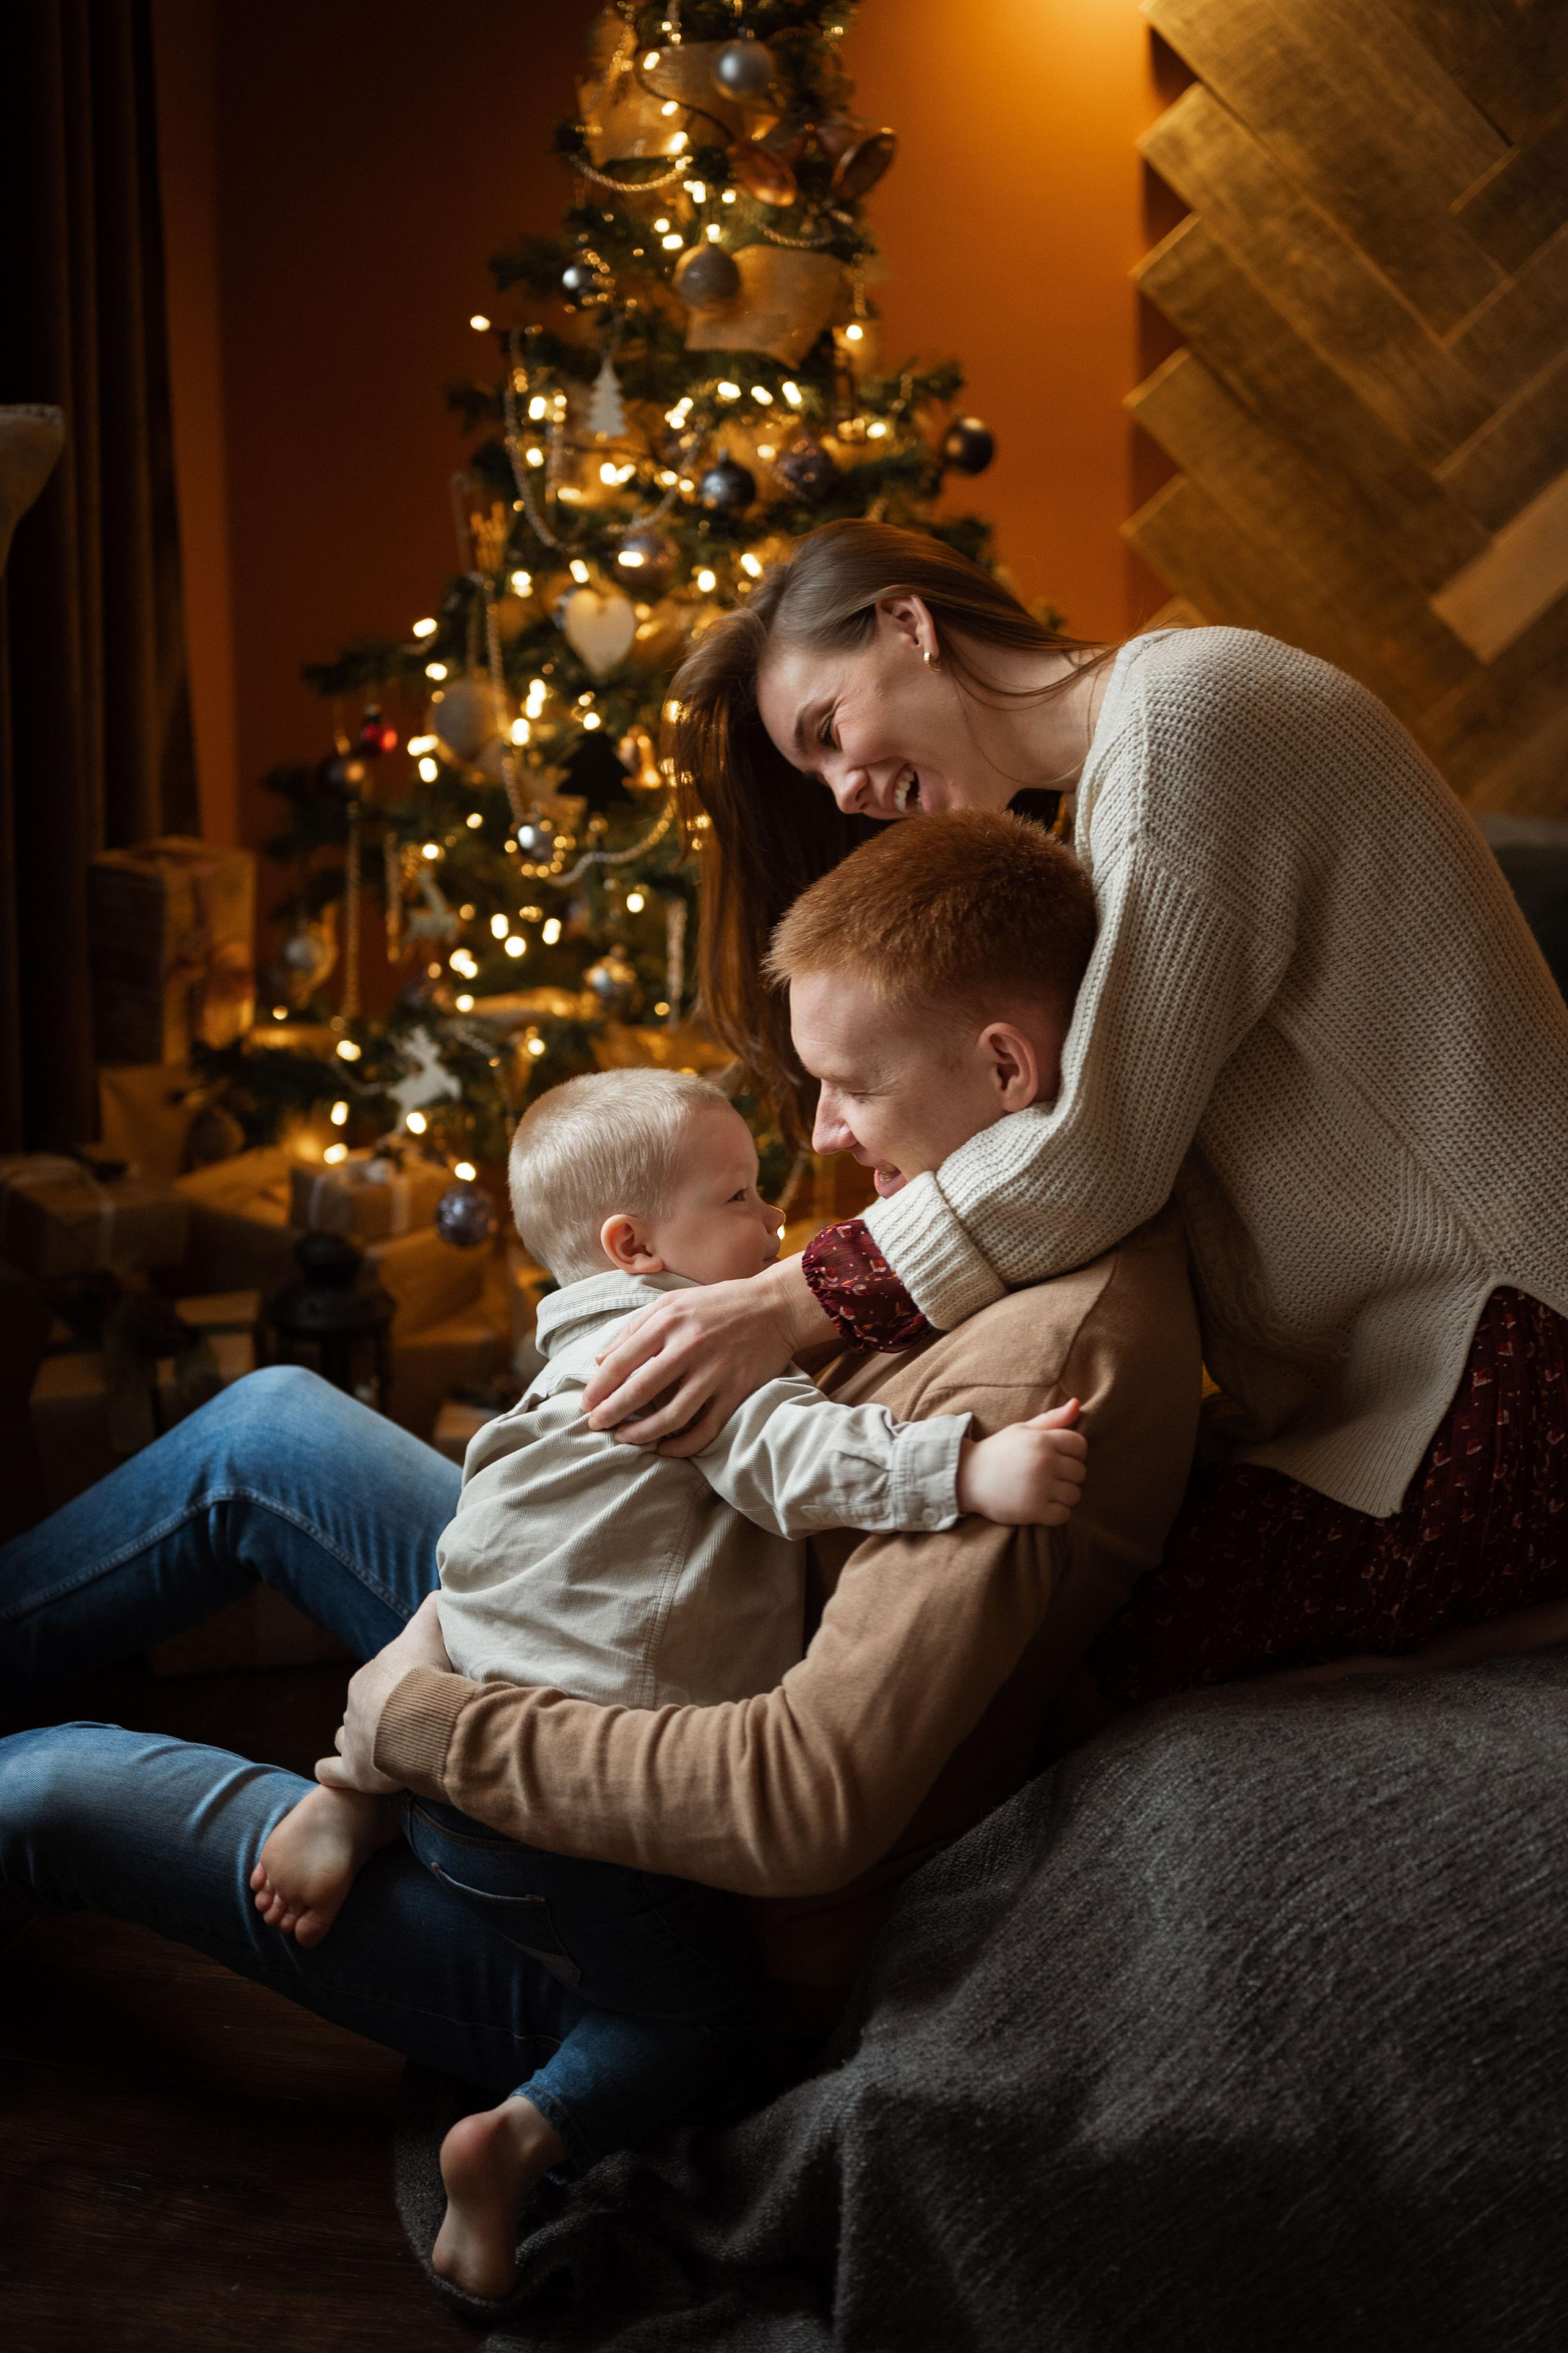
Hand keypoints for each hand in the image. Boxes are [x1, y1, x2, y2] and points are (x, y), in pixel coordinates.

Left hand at [315, 1591, 450, 1795]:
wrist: (420, 1715)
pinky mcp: (353, 1770)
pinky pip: (332, 1771)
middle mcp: (355, 1705)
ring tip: (383, 1750)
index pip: (380, 1679)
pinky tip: (342, 1774)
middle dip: (381, 1714)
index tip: (419, 1692)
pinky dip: (334, 1772)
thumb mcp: (430, 1630)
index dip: (399, 1686)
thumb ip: (434, 1609)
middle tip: (411, 1723)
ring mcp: (352, 1737)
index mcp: (371, 1675)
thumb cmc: (426, 1672)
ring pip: (348, 1736)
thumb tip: (441, 1592)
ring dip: (361, 1742)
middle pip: (364, 1708)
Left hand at [581, 1255, 833, 1455]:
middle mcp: (689, 1347)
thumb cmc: (718, 1303)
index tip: (586, 1405)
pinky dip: (682, 1446)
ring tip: (624, 1439)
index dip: (598, 1388)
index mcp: (668, 1322)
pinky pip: (705, 1429)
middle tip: (596, 1426)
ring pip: (670, 1416)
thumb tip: (600, 1361)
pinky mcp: (736, 1391)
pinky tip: (665, 1449)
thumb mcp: (672, 1302)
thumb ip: (635, 1328)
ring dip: (641, 1434)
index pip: (621, 1362)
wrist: (775, 1307)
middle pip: (639, 1391)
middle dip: (611, 1414)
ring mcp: (714, 1372)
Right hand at [955, 1400, 1086, 1527]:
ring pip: (1074, 1494)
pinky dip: (1056, 1513)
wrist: (967, 1477)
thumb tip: (1077, 1404)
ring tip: (1045, 1491)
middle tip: (1049, 1476)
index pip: (1080, 1446)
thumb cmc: (999, 1451)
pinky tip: (1042, 1506)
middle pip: (1080, 1472)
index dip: (1074, 1453)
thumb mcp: (1022, 1430)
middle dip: (1068, 1475)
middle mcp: (1044, 1462)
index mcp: (1042, 1440)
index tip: (1058, 1458)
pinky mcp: (1034, 1510)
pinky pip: (1063, 1515)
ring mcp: (1039, 1487)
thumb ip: (1052, 1419)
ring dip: (1063, 1496)